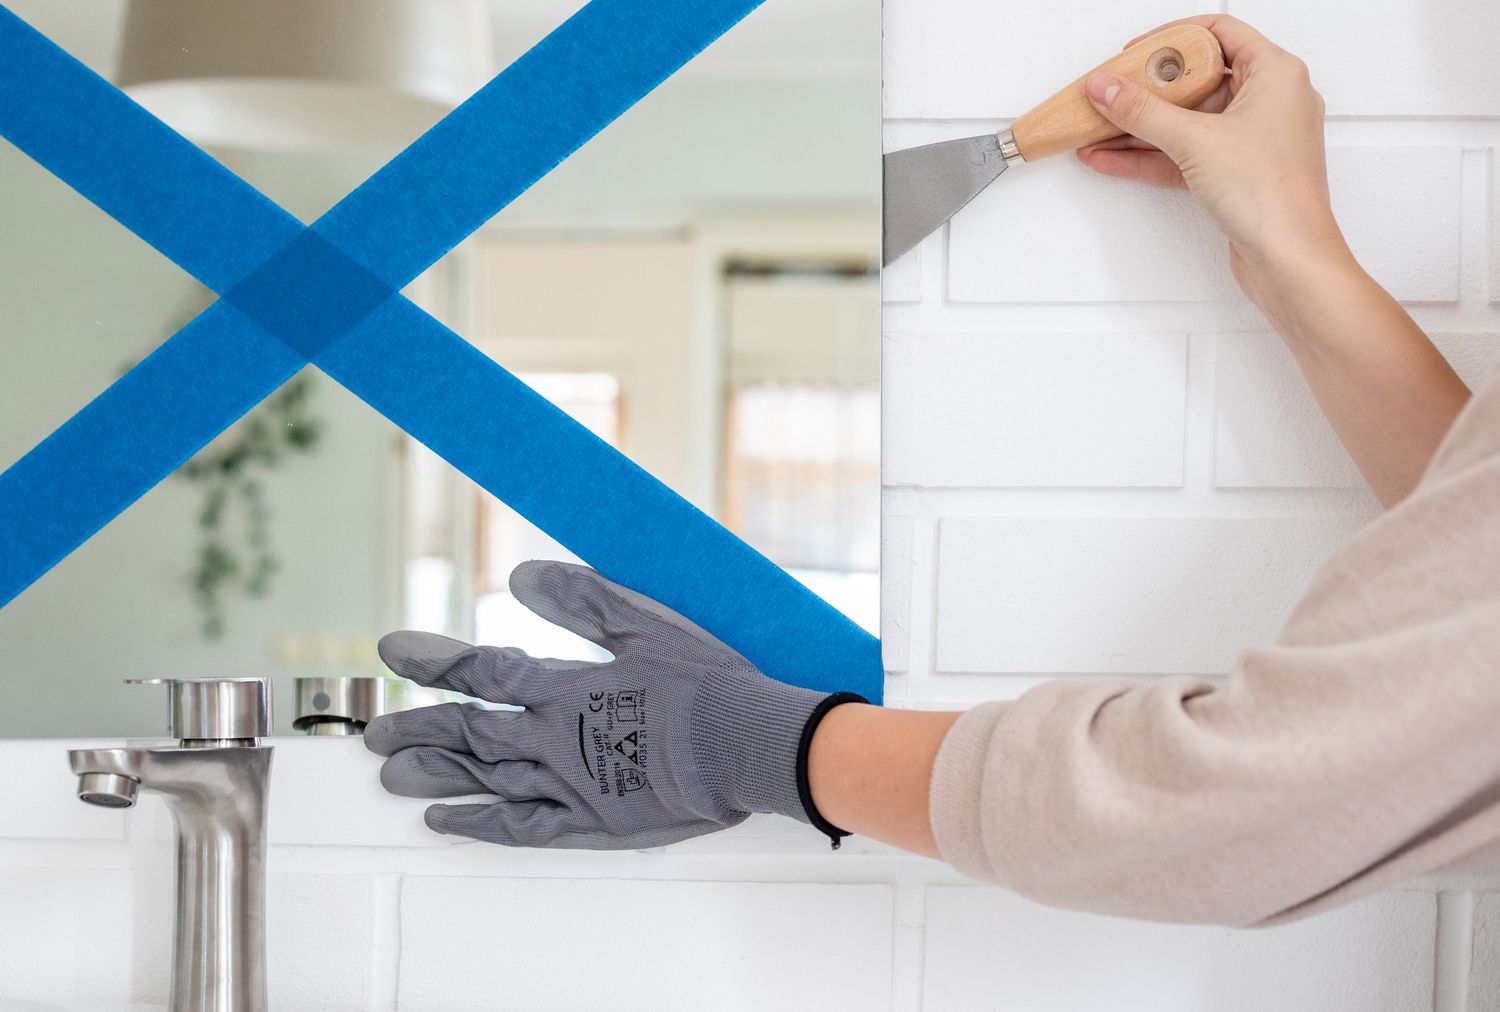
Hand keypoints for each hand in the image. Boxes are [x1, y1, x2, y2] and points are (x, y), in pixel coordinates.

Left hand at [365, 561, 861, 848]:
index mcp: (566, 689)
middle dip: (420, 728)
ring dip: (436, 775)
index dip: (434, 661)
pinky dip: (480, 823)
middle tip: (377, 734)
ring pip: (486, 780)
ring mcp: (571, 785)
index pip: (483, 673)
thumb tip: (519, 576)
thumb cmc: (705, 681)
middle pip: (471, 733)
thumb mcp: (644, 621)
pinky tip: (447, 821)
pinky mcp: (593, 821)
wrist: (748, 743)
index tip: (392, 651)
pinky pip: (523, 827)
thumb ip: (580, 598)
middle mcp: (555, 739)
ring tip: (391, 776)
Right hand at [1078, 16, 1349, 298]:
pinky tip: (1113, 158)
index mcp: (1275, 73)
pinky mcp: (1235, 173)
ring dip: (1141, 127)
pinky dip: (1150, 155)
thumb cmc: (1273, 196)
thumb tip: (1109, 88)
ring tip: (1100, 127)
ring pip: (1186, 121)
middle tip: (1113, 92)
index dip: (1171, 38)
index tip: (1134, 55)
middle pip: (1197, 79)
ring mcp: (1251, 139)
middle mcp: (1268, 101)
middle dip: (1147, 89)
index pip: (1218, 33)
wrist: (1289, 259)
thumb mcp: (1195, 140)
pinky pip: (1185, 153)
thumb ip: (1143, 111)